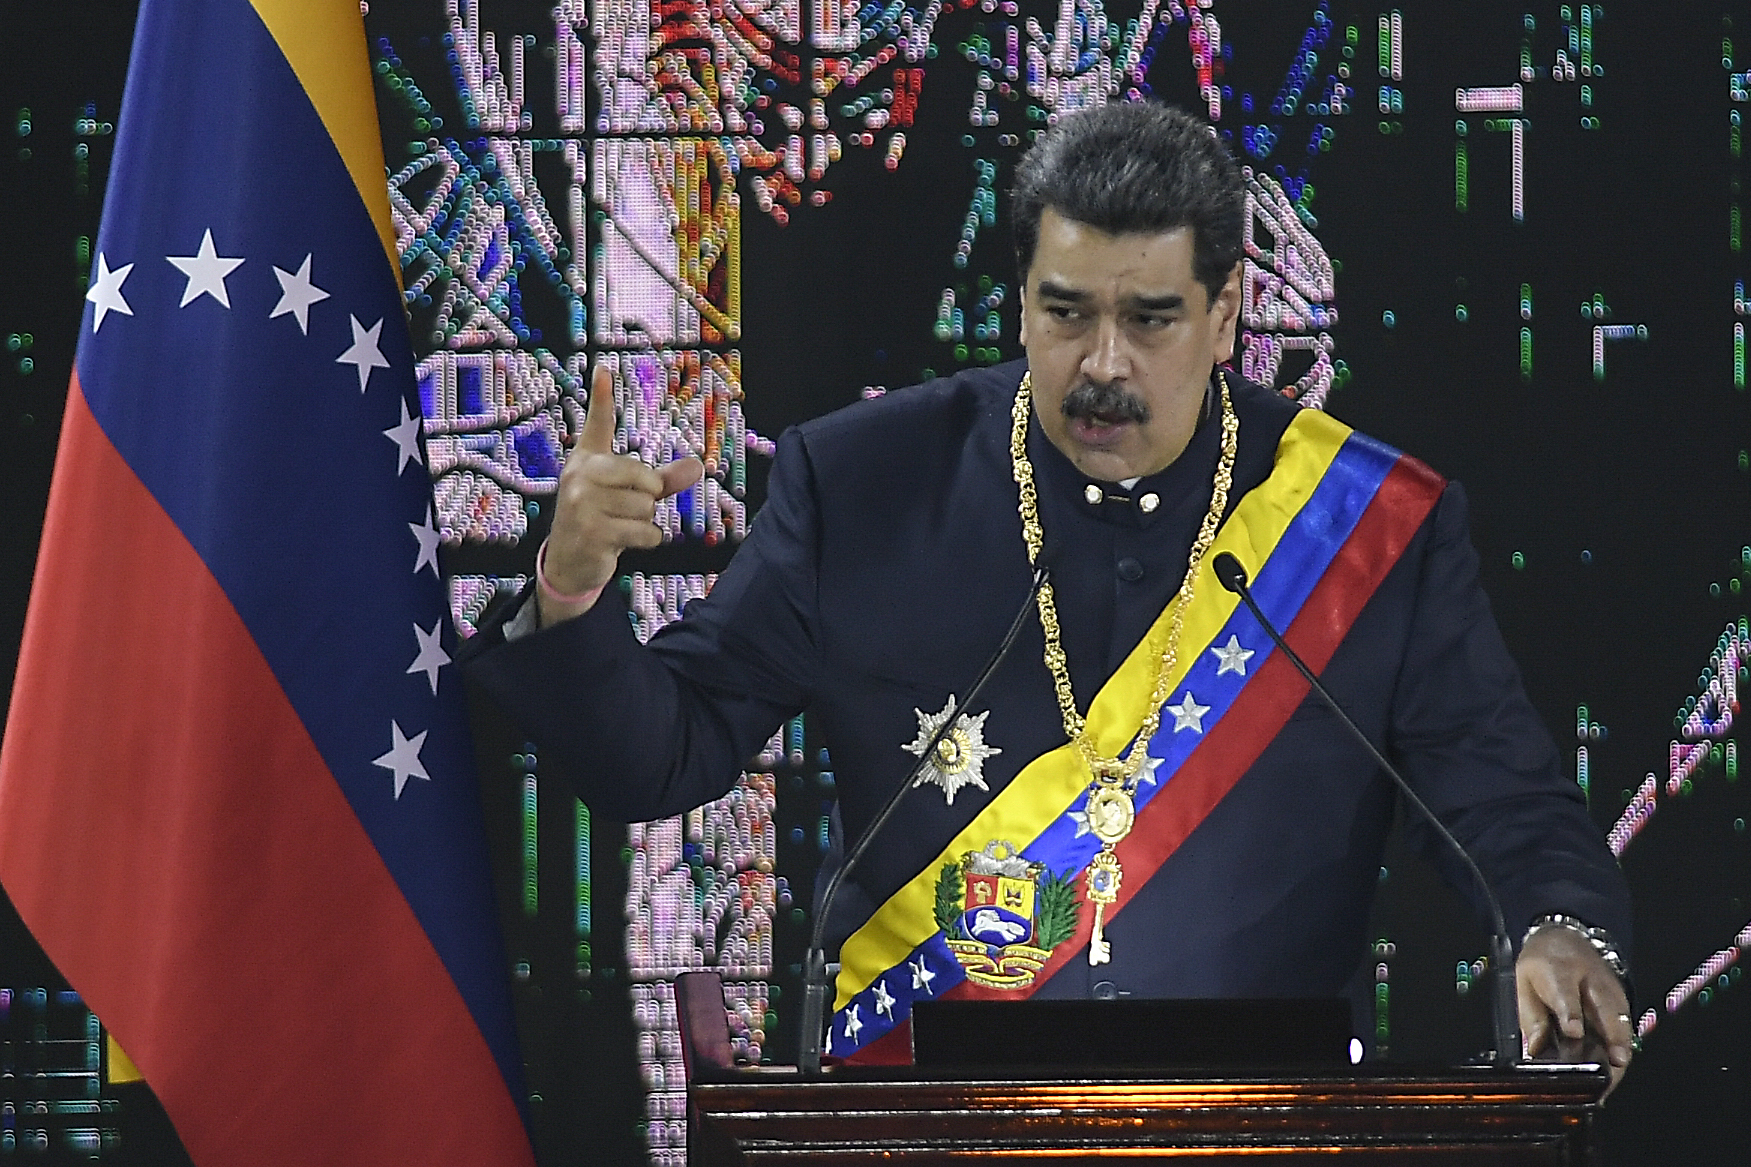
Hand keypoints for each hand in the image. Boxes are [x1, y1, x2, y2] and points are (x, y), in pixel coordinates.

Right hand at [539, 366, 702, 624]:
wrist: (570, 563)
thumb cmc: (602, 520)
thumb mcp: (629, 497)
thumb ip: (662, 480)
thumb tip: (698, 466)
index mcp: (587, 461)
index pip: (597, 424)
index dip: (601, 395)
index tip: (605, 367)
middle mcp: (580, 476)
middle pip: (645, 478)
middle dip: (648, 499)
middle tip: (624, 511)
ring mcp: (581, 503)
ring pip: (647, 507)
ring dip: (644, 523)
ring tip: (619, 527)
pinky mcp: (591, 531)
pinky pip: (645, 530)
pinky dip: (646, 540)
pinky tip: (622, 542)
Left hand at [1516, 924, 1632, 1096]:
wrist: (1566, 939)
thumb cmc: (1542, 964)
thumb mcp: (1523, 982)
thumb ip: (1531, 1015)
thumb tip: (1536, 1049)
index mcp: (1560, 972)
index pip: (1566, 993)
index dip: (1570, 1013)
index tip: (1573, 1031)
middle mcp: (1594, 984)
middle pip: (1608, 1012)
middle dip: (1611, 1042)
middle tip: (1604, 1074)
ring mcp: (1613, 995)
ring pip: (1623, 1027)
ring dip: (1617, 1056)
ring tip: (1605, 1086)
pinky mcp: (1623, 1007)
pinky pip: (1624, 1033)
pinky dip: (1618, 1055)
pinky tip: (1608, 1078)